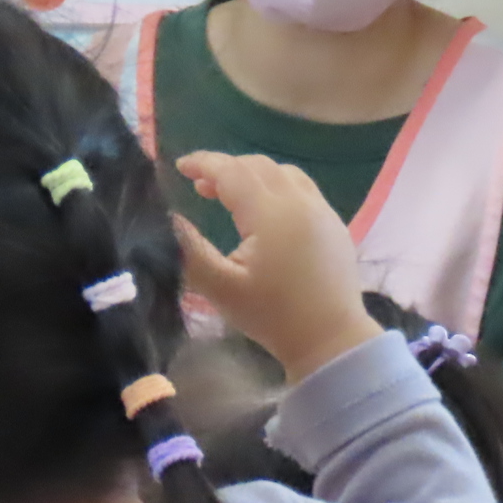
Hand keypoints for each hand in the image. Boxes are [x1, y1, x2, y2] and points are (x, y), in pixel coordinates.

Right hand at [172, 152, 378, 383]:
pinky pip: (304, 189)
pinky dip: (278, 186)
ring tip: (229, 196)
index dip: (203, 163)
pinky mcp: (336, 226)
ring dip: (253, 175)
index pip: (232, 171)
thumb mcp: (220, 287)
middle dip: (226, 168)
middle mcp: (302, 204)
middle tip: (200, 187)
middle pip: (259, 166)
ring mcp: (324, 213)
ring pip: (285, 174)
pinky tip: (265, 211)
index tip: (178, 167)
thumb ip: (187, 250)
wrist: (331, 339)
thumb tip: (166, 218)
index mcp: (273, 214)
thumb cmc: (273, 316)